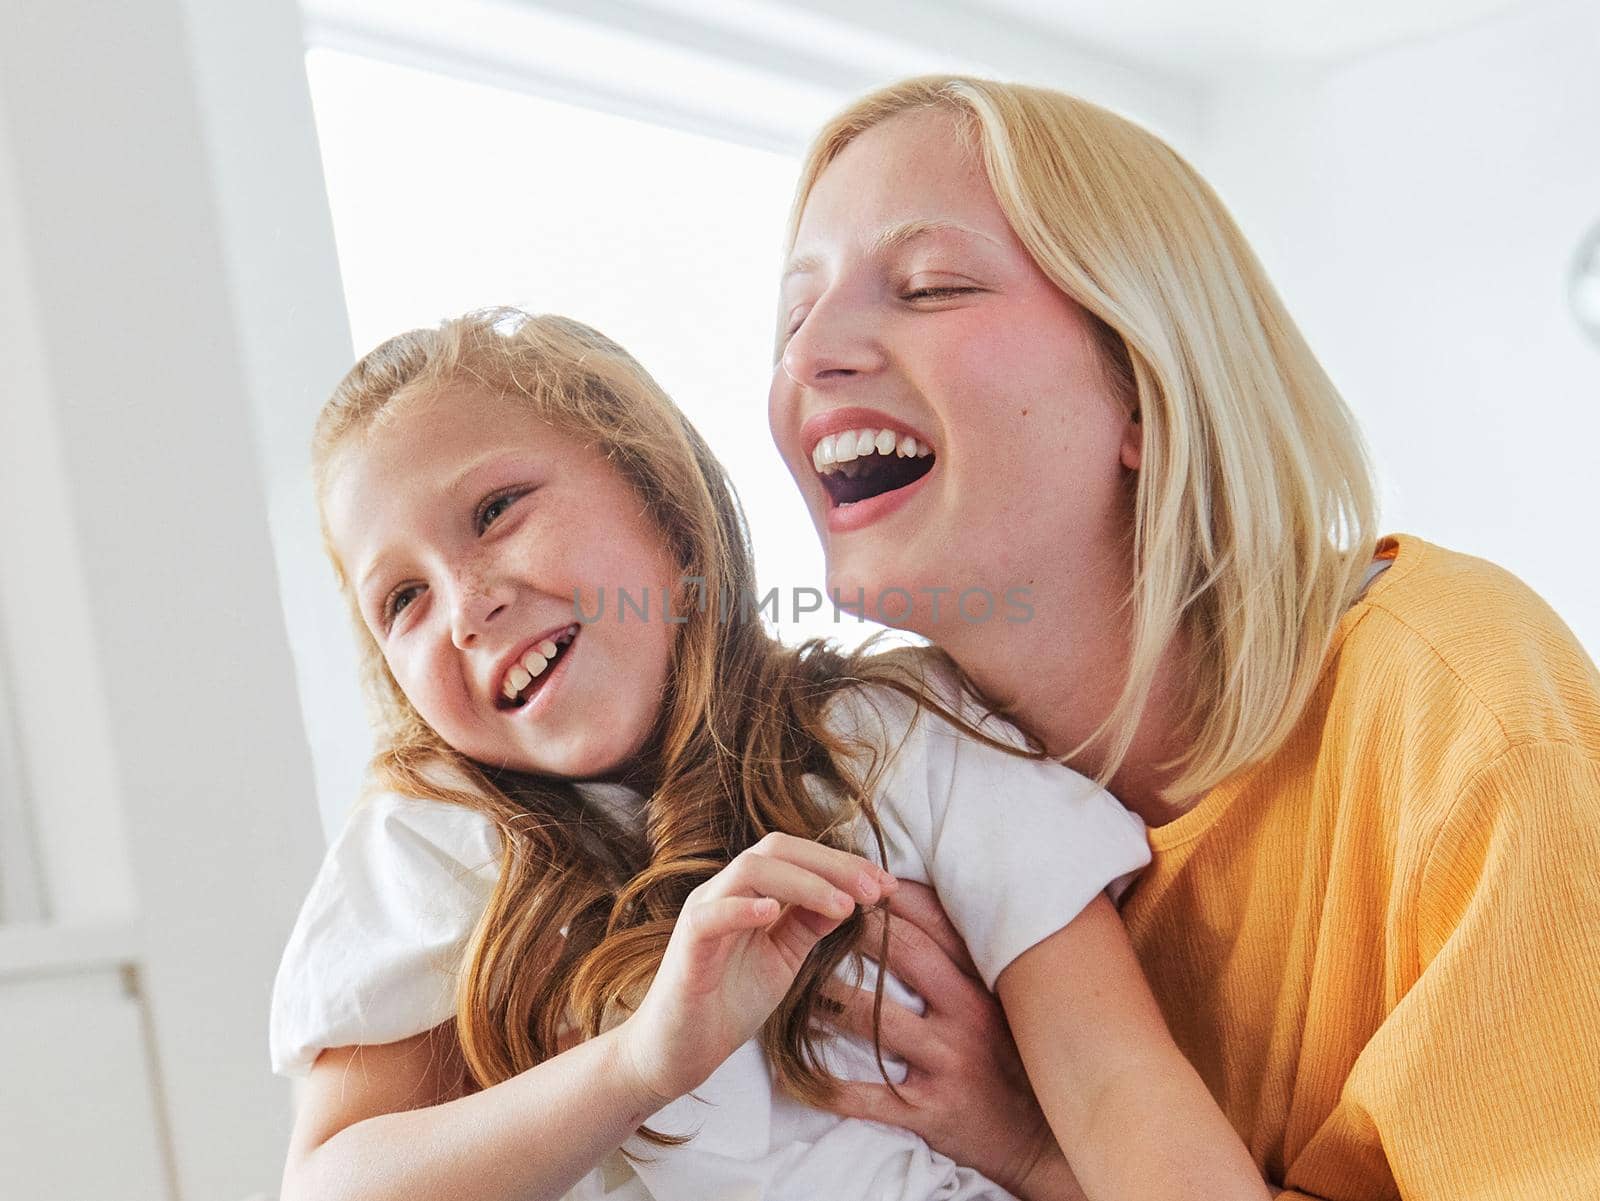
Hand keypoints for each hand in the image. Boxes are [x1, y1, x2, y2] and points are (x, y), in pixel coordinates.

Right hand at [620, 832, 895, 1104]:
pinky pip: (711, 916)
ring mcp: (702, 914)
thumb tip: (850, 896)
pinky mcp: (686, 947)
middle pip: (776, 849)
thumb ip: (808, 925)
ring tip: (843, 907)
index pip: (797, 856)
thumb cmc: (727, 1003)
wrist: (678, 1054)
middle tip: (875, 891)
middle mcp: (724, 892)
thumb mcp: (783, 959)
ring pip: (749, 871)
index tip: (888, 885)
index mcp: (749, 892)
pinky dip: (742, 908)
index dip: (843, 863)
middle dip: (831, 865)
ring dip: (803, 883)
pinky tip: (774, 913)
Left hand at [816, 882, 1080, 1200]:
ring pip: (872, 1017)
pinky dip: (824, 1086)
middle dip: (851, 929)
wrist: (1039, 1136)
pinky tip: (790, 1074)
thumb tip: (919, 901)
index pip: (934, 919)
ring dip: (824, 999)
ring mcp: (947, 1060)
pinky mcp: (929, 1108)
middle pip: (900, 951)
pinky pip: (866, 1096)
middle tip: (811, 916)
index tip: (851, 881)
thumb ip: (967, 955)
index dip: (889, 895)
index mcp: (984, 979)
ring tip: (790, 983)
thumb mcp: (1002, 999)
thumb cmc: (1011, 1055)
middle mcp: (968, 1011)